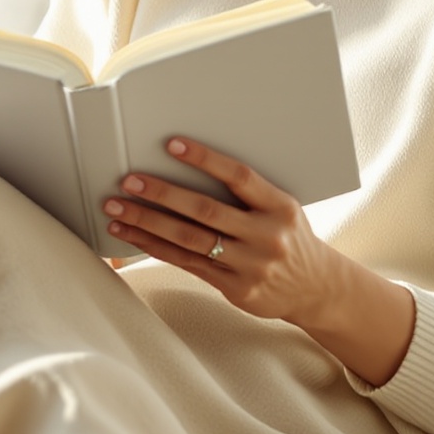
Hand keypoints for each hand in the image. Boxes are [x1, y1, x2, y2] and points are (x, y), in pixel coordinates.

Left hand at [102, 136, 414, 385]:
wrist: (316, 288)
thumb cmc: (290, 238)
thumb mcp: (283, 208)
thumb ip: (249, 193)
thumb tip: (193, 163)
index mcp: (279, 207)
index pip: (239, 176)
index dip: (205, 159)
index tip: (172, 144)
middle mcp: (265, 235)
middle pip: (205, 210)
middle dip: (162, 193)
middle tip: (129, 181)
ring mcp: (250, 265)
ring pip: (189, 240)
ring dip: (148, 223)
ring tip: (117, 210)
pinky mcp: (236, 288)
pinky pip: (187, 264)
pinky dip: (155, 248)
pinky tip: (132, 237)